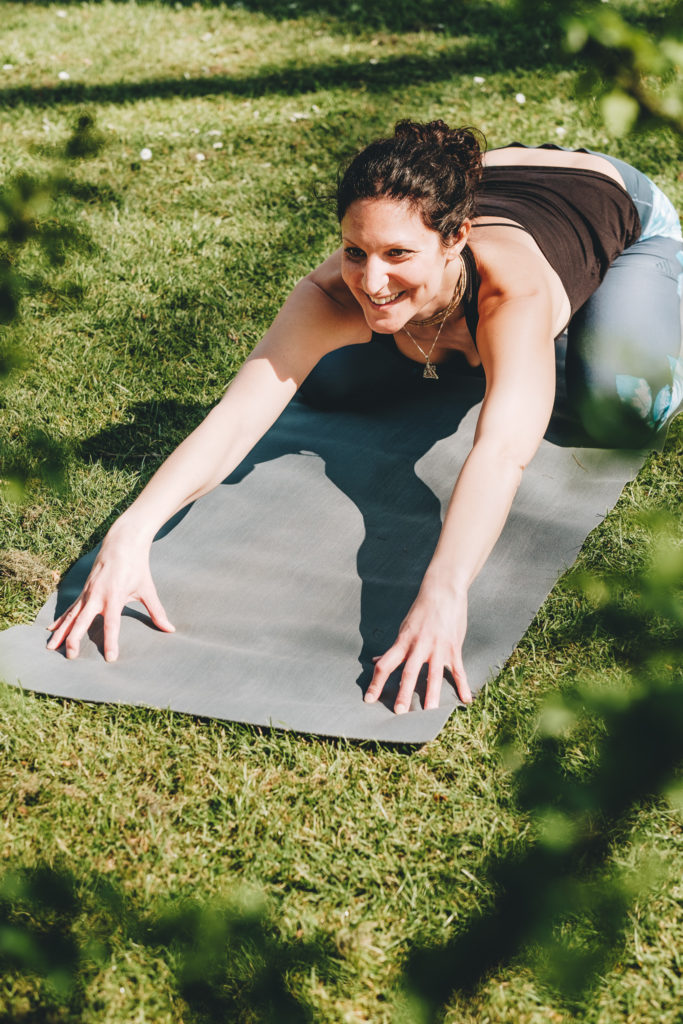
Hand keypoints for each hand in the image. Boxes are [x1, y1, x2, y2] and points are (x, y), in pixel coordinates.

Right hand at [46, 526, 173, 661]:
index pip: (111, 623)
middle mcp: (97, 595)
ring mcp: (88, 592)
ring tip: (51, 648)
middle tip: (71, 657)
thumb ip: (157, 611)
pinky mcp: (84, 590)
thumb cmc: (137, 567)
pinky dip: (60, 620)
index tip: (110, 658)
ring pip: (71, 616)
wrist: (122, 542)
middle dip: (75, 639)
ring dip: (61, 632)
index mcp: (114, 596)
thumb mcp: (148, 589)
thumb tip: (170, 629)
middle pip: (83, 621)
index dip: (111, 641)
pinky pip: (70, 608)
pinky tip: (51, 630)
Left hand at [364, 575, 472, 713]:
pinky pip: (458, 670)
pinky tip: (466, 700)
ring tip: (429, 711)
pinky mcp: (453, 647)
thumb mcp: (403, 627)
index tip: (369, 699)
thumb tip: (378, 661)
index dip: (376, 683)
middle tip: (398, 712)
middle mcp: (419, 646)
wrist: (443, 591)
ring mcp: (438, 647)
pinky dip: (463, 686)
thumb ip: (393, 648)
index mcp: (403, 642)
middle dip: (403, 693)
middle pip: (409, 672)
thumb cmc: (421, 610)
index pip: (385, 665)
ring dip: (432, 694)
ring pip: (433, 674)